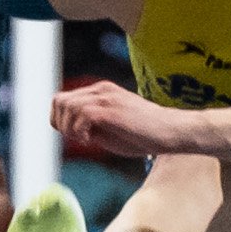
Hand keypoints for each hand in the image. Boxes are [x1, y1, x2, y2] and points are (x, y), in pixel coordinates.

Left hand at [49, 82, 195, 161]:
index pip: (63, 99)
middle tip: (77, 138)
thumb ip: (90, 127)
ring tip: (85, 140)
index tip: (74, 136)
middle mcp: (101, 90)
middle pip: (60, 100)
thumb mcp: (110, 129)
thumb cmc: (144, 134)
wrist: (170, 131)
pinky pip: (82, 115)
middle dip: (61, 123)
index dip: (60, 119)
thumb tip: (70, 132)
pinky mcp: (111, 109)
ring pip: (67, 106)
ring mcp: (106, 98)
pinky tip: (91, 141)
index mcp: (101, 92)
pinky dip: (80, 131)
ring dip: (70, 128)